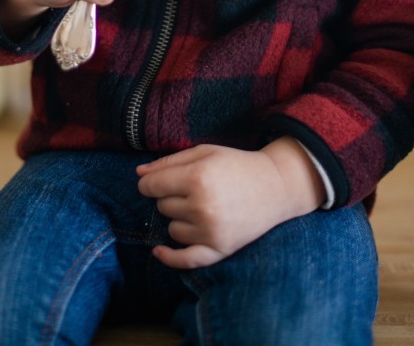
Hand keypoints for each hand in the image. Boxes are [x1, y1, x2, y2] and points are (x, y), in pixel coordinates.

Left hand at [137, 139, 324, 268]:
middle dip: (171, 197)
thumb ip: (168, 162)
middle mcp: (202, 207)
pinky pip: (186, 260)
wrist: (274, 187)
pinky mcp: (221, 250)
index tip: (153, 181)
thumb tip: (139, 174)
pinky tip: (158, 251)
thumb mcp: (203, 153)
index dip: (148, 183)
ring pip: (172, 229)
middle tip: (195, 188)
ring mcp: (211, 232)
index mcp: (197, 178)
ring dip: (179, 219)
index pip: (152, 186)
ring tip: (202, 205)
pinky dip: (169, 258)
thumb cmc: (235, 165)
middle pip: (162, 207)